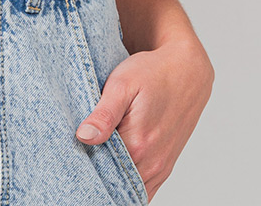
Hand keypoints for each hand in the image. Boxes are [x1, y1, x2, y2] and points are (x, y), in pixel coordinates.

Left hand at [75, 36, 213, 199]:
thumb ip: (104, 113)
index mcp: (137, 144)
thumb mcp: (123, 84)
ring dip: (113, 178)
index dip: (83, 161)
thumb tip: (84, 137)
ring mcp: (160, 168)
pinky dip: (128, 184)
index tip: (73, 149)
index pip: (100, 170)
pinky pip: (145, 190)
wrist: (187, 70)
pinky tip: (115, 166)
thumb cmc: (153, 73)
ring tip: (98, 155)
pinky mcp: (165, 167)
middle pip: (115, 183)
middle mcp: (152, 163)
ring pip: (130, 189)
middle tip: (82, 152)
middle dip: (97, 172)